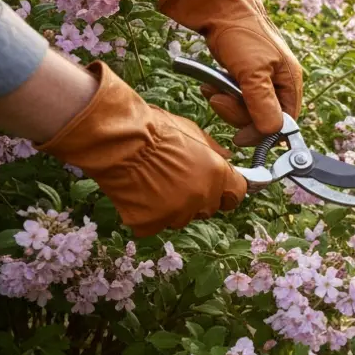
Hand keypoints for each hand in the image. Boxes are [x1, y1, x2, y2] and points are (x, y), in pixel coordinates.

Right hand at [37, 61, 246, 236]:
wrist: (117, 140)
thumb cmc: (154, 129)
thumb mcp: (193, 131)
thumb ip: (214, 151)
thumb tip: (228, 159)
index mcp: (217, 174)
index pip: (236, 195)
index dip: (227, 192)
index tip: (219, 189)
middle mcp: (202, 197)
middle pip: (208, 209)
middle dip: (197, 198)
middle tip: (176, 182)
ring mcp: (176, 213)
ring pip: (181, 219)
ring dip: (172, 208)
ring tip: (153, 185)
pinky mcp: (150, 223)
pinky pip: (153, 225)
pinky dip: (145, 216)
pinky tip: (136, 196)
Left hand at [159, 0, 303, 145]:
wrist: (217, 6)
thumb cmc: (240, 34)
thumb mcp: (252, 73)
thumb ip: (263, 105)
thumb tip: (273, 133)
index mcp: (290, 82)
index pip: (284, 122)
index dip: (262, 132)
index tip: (238, 137)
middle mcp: (279, 82)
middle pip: (263, 117)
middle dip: (237, 113)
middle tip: (218, 100)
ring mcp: (261, 78)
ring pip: (246, 108)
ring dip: (226, 102)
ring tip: (211, 89)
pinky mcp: (244, 74)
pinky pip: (235, 96)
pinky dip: (221, 93)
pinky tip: (209, 84)